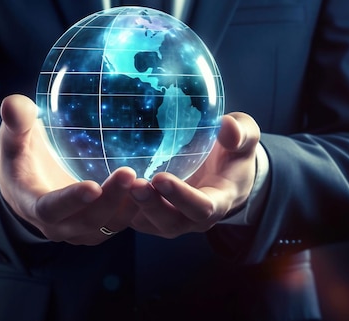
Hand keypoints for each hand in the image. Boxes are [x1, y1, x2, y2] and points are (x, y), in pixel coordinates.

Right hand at [0, 94, 136, 244]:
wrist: (31, 185)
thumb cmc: (22, 156)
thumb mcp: (14, 137)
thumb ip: (15, 122)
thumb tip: (11, 103)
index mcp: (34, 205)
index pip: (52, 208)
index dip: (71, 200)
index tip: (92, 187)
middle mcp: (60, 225)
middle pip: (87, 220)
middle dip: (110, 201)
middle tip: (130, 174)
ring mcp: (83, 229)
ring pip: (109, 224)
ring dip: (129, 206)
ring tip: (149, 182)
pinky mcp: (102, 225)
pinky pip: (123, 221)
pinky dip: (139, 209)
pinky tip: (155, 187)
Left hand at [129, 112, 260, 237]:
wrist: (221, 172)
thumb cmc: (232, 153)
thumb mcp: (246, 138)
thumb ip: (241, 133)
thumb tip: (227, 126)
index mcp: (218, 202)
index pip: (202, 208)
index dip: (182, 197)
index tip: (162, 179)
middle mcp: (191, 219)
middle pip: (170, 222)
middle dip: (152, 206)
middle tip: (135, 185)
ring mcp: (169, 219)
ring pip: (147, 223)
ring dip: (131, 208)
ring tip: (117, 186)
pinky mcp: (149, 215)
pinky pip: (132, 217)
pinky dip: (118, 206)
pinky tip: (102, 187)